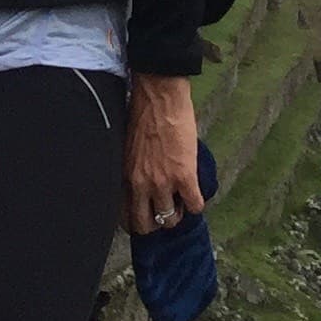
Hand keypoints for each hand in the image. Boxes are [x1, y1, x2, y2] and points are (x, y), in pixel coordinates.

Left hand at [122, 71, 202, 235]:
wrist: (159, 95)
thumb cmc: (141, 113)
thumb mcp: (126, 147)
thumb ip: (130, 169)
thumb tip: (137, 184)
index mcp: (124, 176)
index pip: (124, 216)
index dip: (136, 221)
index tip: (144, 217)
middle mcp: (141, 184)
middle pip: (146, 225)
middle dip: (155, 223)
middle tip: (164, 213)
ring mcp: (163, 182)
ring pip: (171, 219)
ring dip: (177, 215)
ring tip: (181, 202)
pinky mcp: (185, 176)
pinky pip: (195, 206)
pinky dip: (196, 204)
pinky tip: (195, 193)